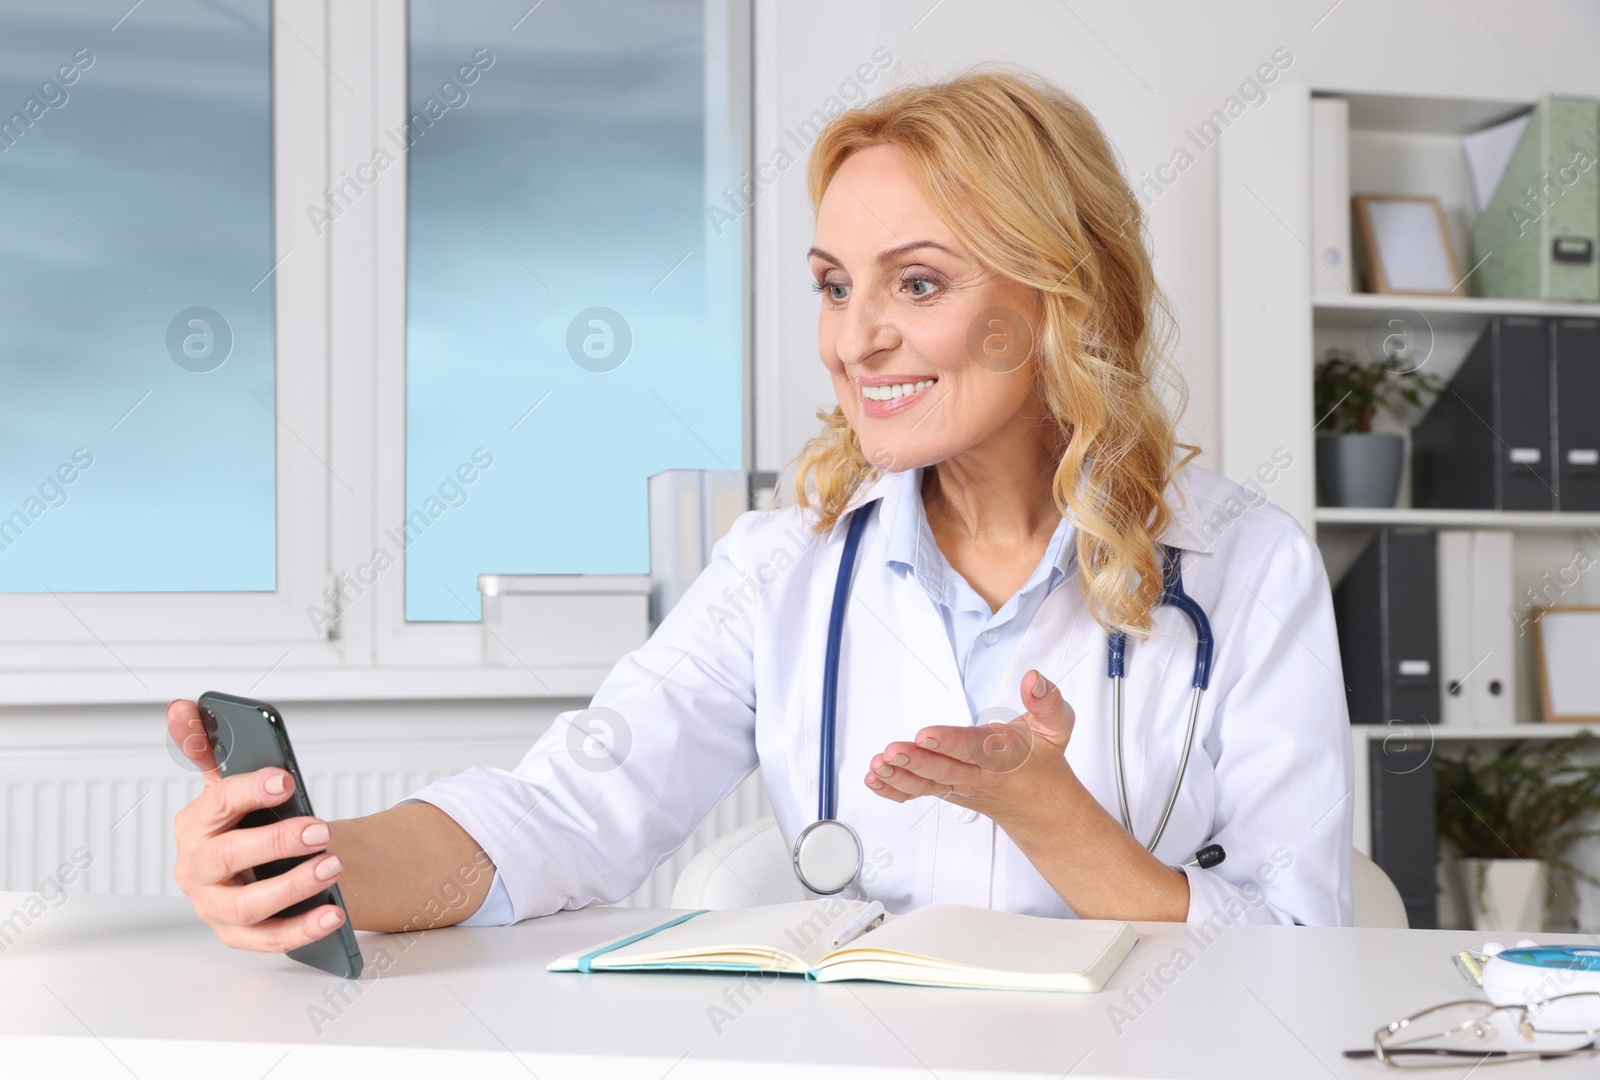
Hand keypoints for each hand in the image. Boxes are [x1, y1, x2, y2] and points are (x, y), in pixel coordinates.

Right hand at [168, 699, 347, 952]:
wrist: (255, 865)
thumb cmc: (242, 821)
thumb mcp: (229, 784)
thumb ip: (210, 746)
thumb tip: (183, 706)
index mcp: (195, 824)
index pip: (216, 803)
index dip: (249, 790)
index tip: (286, 778)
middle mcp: (196, 868)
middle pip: (227, 857)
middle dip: (277, 842)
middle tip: (322, 829)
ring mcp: (213, 906)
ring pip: (246, 905)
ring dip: (292, 886)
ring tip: (334, 866)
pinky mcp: (237, 935)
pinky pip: (269, 939)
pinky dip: (302, 929)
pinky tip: (334, 914)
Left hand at [863, 670, 1075, 829]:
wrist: (1040, 805)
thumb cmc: (1042, 760)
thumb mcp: (1056, 727)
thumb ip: (1046, 701)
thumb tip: (1034, 679)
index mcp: (1002, 755)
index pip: (974, 748)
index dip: (949, 742)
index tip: (924, 735)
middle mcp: (978, 774)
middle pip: (945, 770)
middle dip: (917, 763)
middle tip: (892, 752)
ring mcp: (960, 787)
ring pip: (928, 785)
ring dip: (900, 777)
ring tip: (877, 766)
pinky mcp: (948, 791)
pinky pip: (919, 793)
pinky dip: (896, 790)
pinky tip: (875, 780)